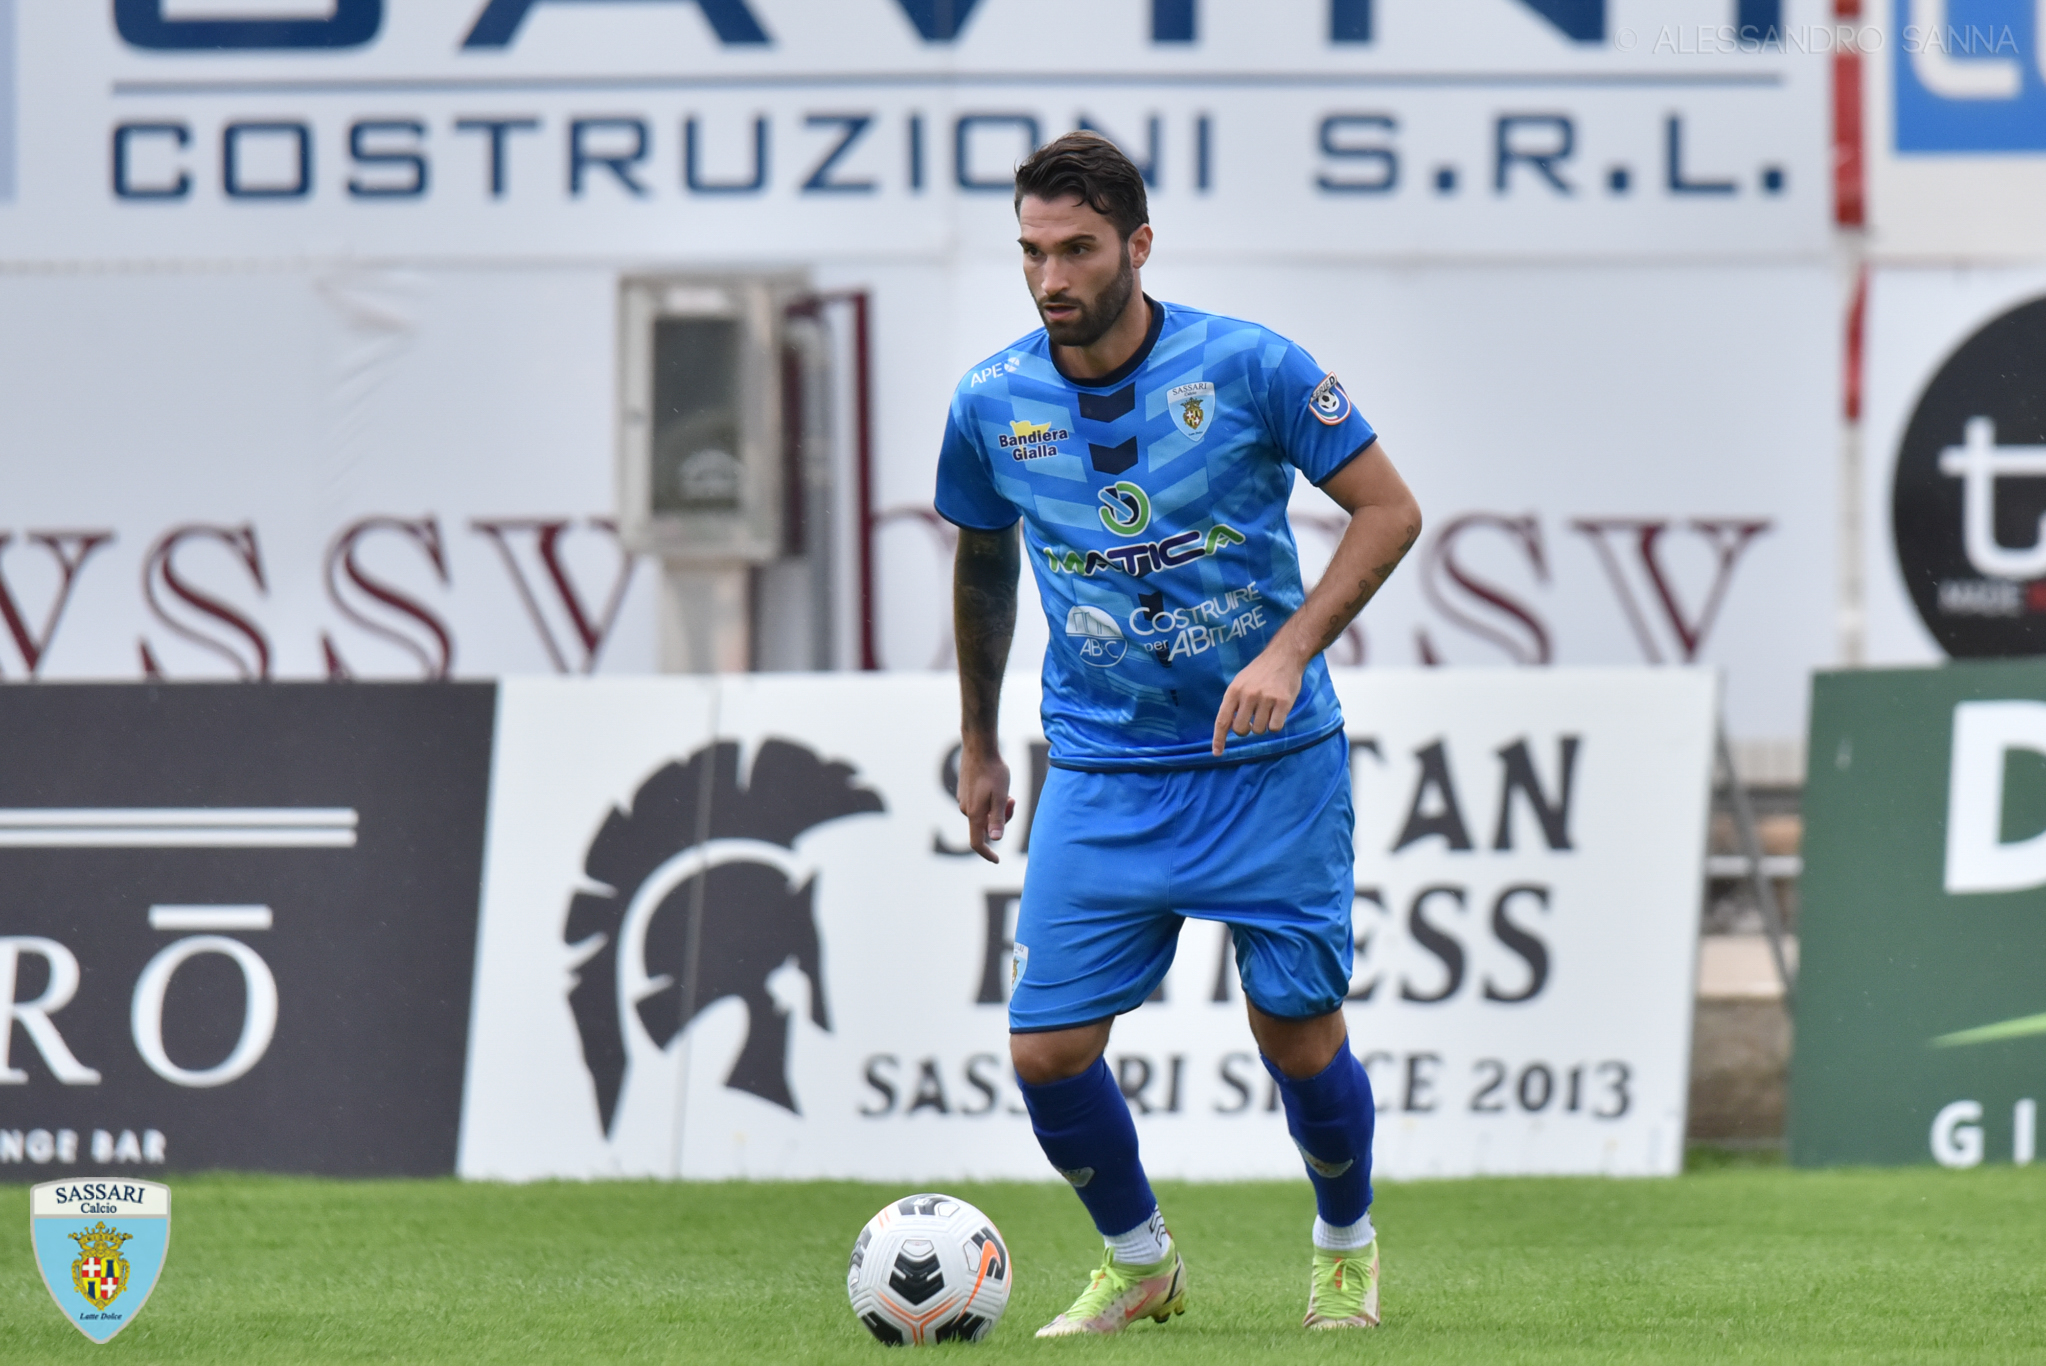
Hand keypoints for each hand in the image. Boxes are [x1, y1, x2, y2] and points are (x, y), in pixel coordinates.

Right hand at [957, 743, 1016, 862]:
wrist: (979, 748)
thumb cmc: (993, 771)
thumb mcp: (1001, 796)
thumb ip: (998, 818)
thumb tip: (995, 839)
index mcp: (974, 814)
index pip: (977, 843)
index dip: (987, 854)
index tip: (997, 860)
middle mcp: (965, 809)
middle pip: (985, 826)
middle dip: (1001, 819)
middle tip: (1012, 801)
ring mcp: (963, 800)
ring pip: (983, 814)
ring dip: (996, 808)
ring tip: (1007, 792)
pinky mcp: (964, 791)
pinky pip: (978, 804)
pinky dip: (989, 801)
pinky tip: (995, 785)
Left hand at [1212, 646, 1304, 754]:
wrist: (1285, 655)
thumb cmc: (1261, 671)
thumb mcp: (1240, 682)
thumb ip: (1234, 703)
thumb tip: (1228, 727)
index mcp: (1234, 690)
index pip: (1223, 720)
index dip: (1219, 739)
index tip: (1217, 753)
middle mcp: (1248, 695)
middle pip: (1240, 730)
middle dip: (1246, 729)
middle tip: (1253, 719)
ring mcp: (1266, 698)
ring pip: (1259, 730)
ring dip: (1263, 725)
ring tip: (1268, 709)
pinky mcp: (1283, 702)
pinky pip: (1275, 728)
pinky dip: (1276, 724)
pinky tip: (1278, 712)